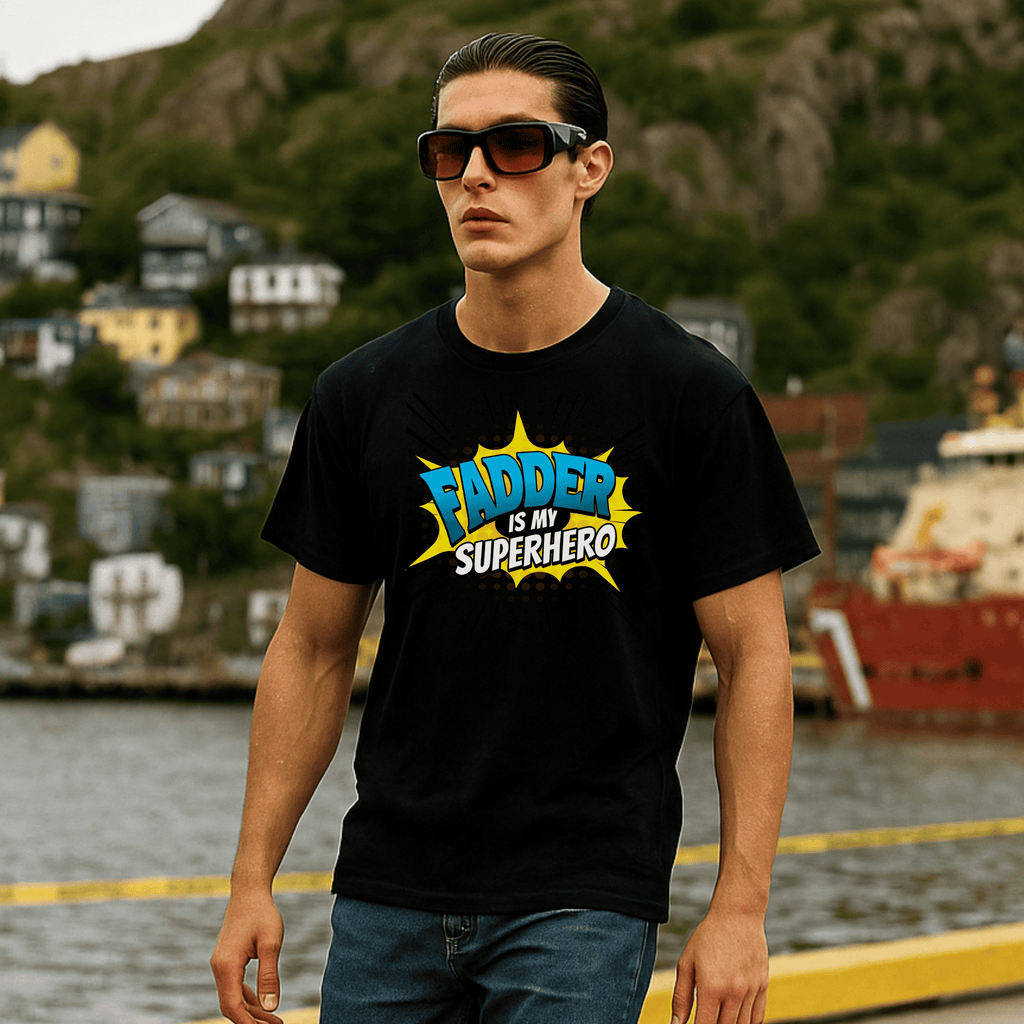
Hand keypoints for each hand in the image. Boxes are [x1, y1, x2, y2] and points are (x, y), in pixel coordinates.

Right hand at [210, 892, 285, 1023]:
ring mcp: (221, 965)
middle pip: (231, 1006)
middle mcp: (219, 968)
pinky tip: (261, 1002)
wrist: (249, 892)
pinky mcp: (226, 961)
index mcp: (226, 966)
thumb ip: (269, 976)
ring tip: (273, 1019)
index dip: (248, 1023)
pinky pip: (233, 987)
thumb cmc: (262, 914)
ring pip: (232, 998)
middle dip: (251, 1020)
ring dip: (250, 1011)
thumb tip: (270, 1007)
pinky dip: (246, 998)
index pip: (232, 1006)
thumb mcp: (271, 943)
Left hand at [670, 908, 768, 1023]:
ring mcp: (751, 991)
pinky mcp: (763, 987)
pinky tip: (735, 1018)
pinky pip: (758, 1018)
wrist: (737, 915)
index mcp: (711, 987)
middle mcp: (734, 992)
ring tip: (718, 1016)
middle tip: (705, 1018)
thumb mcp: (687, 963)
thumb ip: (680, 998)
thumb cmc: (708, 937)